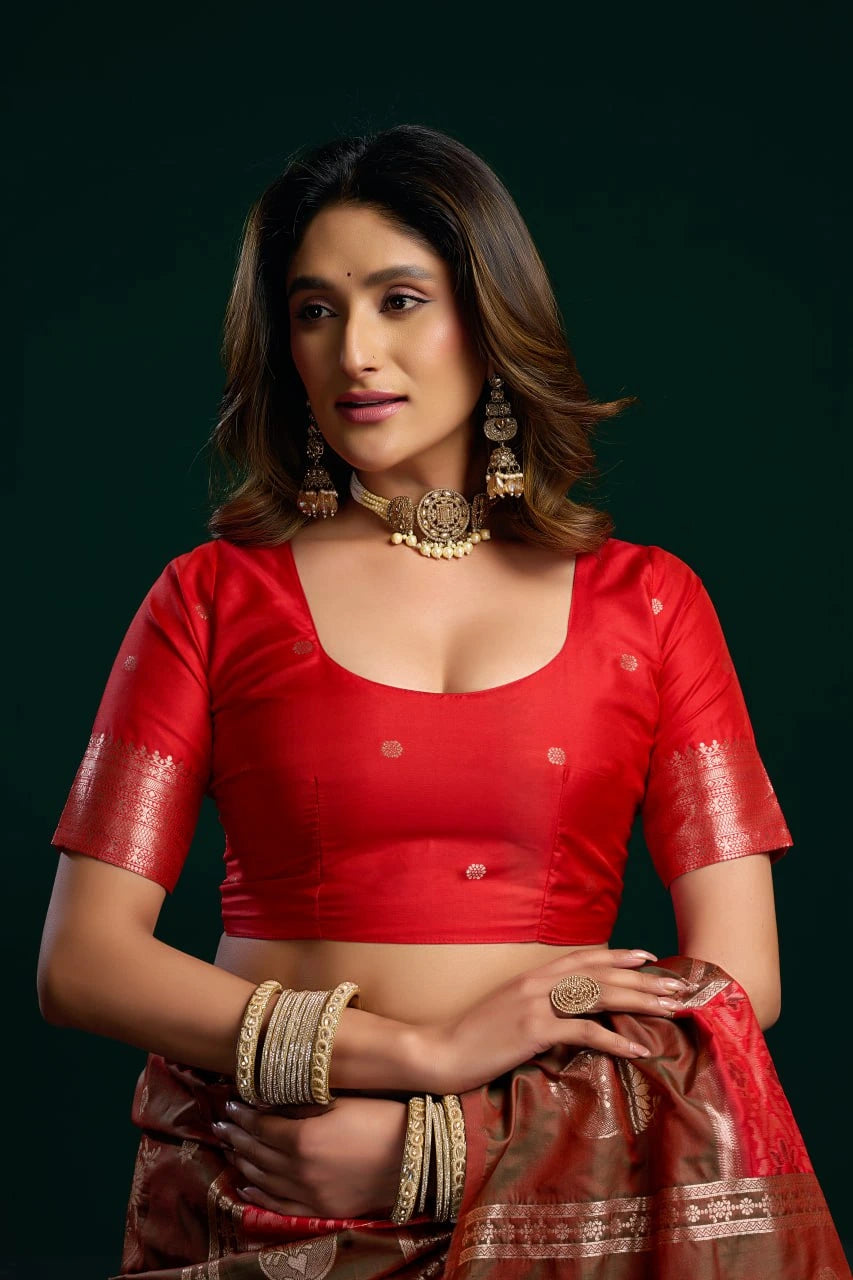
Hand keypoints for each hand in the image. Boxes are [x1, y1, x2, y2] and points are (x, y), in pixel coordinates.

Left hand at [210, 1095, 406, 1218]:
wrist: (416, 1157)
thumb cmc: (382, 1118)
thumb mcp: (341, 1101)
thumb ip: (300, 1103)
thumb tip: (266, 1099)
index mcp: (303, 1138)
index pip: (260, 1125)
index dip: (242, 1114)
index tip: (229, 1104)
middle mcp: (299, 1170)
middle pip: (257, 1152)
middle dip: (236, 1135)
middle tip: (220, 1123)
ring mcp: (309, 1194)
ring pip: (263, 1178)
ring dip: (242, 1161)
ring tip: (229, 1147)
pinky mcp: (322, 1211)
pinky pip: (280, 1206)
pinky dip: (259, 1195)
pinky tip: (247, 1185)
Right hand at [425, 947, 690, 1094]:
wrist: (439, 1051)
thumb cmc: (474, 1038)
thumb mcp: (509, 1012)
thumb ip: (538, 1007)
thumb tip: (569, 1016)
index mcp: (533, 976)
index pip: (584, 958)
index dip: (619, 955)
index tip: (649, 957)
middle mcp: (537, 982)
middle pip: (601, 975)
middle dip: (643, 980)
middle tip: (677, 987)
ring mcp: (535, 1004)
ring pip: (599, 996)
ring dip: (639, 1002)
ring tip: (669, 1011)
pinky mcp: (533, 1030)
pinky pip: (583, 1032)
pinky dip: (613, 1039)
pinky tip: (637, 1048)